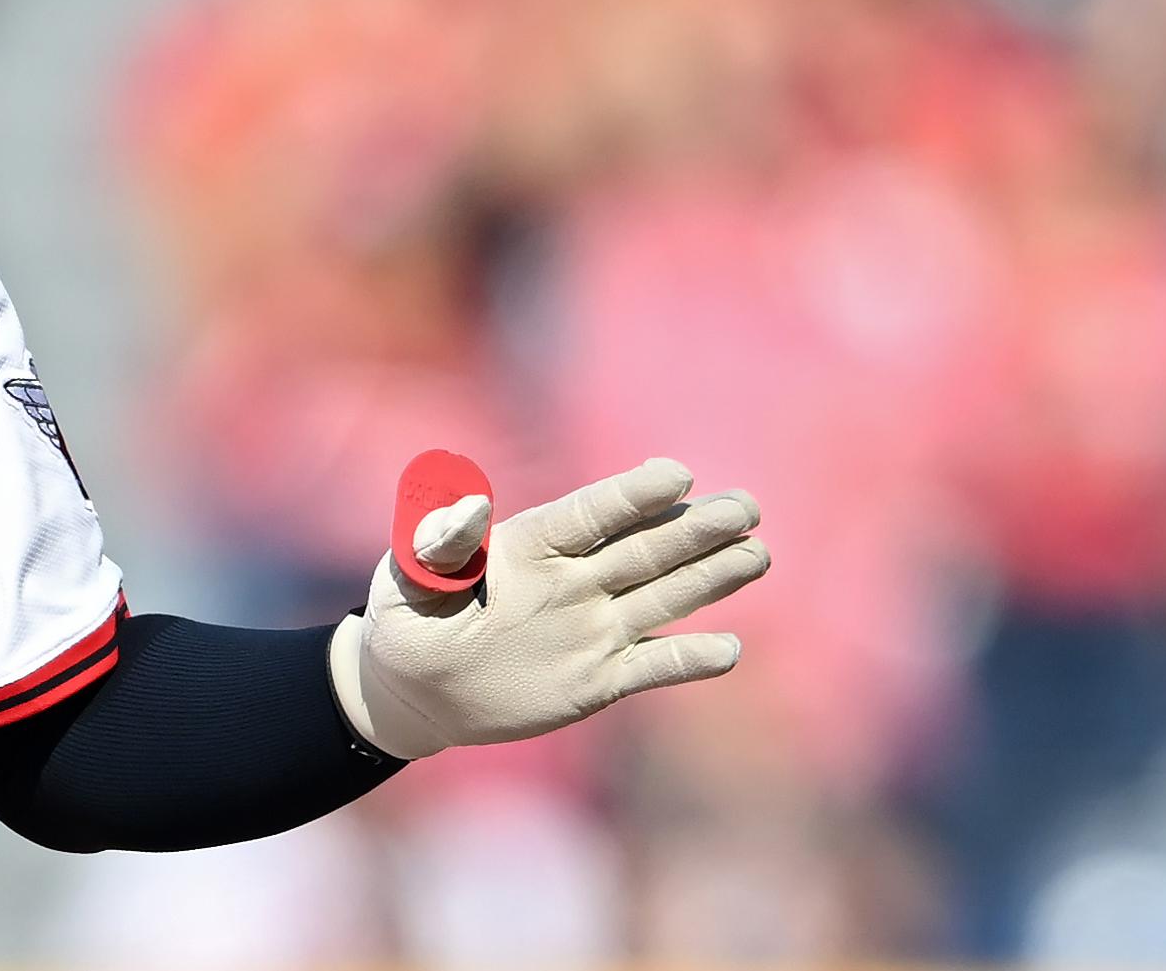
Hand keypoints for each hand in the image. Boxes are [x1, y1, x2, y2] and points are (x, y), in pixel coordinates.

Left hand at [327, 458, 769, 758]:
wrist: (414, 691)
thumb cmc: (406, 622)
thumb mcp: (408, 581)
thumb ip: (441, 544)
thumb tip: (471, 505)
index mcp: (528, 546)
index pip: (590, 514)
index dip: (633, 495)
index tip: (678, 474)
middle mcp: (572, 581)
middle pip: (643, 549)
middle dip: (695, 528)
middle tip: (746, 507)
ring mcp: (591, 628)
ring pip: (661, 597)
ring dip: (710, 577)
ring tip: (758, 553)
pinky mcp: (597, 678)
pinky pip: (650, 666)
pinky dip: (687, 660)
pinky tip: (729, 651)